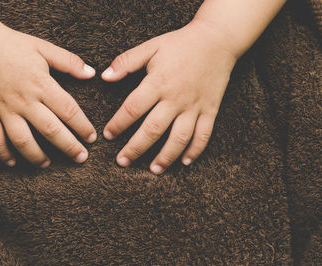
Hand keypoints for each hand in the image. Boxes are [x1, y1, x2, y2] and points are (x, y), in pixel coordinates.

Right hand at [0, 24, 96, 167]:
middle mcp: (24, 100)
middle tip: (81, 158)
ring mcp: (4, 109)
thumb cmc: (11, 44)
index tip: (91, 137)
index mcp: (41, 83)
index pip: (68, 110)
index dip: (83, 126)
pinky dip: (3, 154)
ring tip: (47, 164)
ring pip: (23, 141)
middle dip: (69, 147)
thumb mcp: (43, 48)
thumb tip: (91, 73)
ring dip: (37, 157)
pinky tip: (13, 163)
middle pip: (51, 130)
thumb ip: (69, 62)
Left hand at [102, 20, 236, 173]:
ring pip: (178, 138)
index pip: (133, 109)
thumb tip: (104, 77)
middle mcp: (176, 99)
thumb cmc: (180, 43)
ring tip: (153, 169)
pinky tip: (185, 162)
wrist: (217, 39)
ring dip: (165, 157)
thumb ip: (126, 62)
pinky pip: (203, 135)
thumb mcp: (151, 47)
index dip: (118, 124)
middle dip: (135, 148)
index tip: (108, 135)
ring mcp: (194, 107)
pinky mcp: (210, 110)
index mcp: (158, 83)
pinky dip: (195, 151)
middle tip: (122, 162)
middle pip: (153, 130)